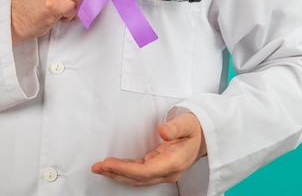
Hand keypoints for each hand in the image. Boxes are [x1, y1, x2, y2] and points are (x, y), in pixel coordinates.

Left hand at [91, 113, 206, 186]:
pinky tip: (112, 166)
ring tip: (99, 167)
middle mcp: (167, 171)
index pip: (145, 171)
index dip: (125, 169)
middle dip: (115, 173)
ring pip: (136, 178)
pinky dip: (124, 170)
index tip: (109, 163)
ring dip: (117, 174)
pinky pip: (138, 173)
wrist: (204, 137)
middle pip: (137, 178)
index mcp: (174, 162)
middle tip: (97, 166)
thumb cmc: (195, 129)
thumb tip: (162, 131)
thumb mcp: (188, 123)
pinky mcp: (157, 167)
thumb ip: (175, 127)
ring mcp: (162, 171)